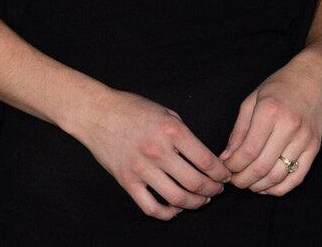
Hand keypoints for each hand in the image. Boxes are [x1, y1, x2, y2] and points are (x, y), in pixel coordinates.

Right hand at [70, 89, 230, 219]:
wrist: (96, 113)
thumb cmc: (131, 109)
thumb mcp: (165, 112)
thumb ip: (183, 133)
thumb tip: (201, 156)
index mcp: (172, 131)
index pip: (206, 161)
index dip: (221, 173)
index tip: (225, 176)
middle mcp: (158, 151)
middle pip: (196, 182)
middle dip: (213, 190)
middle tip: (217, 190)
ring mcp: (141, 168)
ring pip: (177, 198)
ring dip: (195, 203)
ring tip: (201, 200)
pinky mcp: (127, 181)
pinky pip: (151, 207)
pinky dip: (167, 213)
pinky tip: (175, 208)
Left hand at [219, 50, 321, 195]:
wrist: (315, 79)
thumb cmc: (280, 86)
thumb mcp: (252, 100)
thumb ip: (239, 130)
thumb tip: (226, 157)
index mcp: (269, 112)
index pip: (248, 150)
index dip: (233, 165)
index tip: (226, 168)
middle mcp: (289, 127)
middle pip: (262, 166)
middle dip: (243, 180)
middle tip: (234, 180)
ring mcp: (304, 139)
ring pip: (278, 176)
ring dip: (259, 186)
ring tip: (248, 184)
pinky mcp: (314, 148)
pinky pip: (296, 178)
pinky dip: (279, 188)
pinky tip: (266, 187)